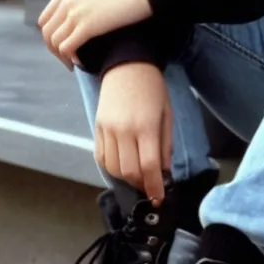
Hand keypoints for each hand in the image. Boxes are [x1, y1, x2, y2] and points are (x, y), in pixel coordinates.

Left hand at [38, 0, 151, 68]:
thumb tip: (84, 13)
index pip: (45, 19)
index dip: (51, 36)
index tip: (62, 45)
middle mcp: (68, 1)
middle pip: (47, 33)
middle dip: (54, 50)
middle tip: (68, 59)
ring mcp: (76, 13)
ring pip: (55, 42)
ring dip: (62, 57)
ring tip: (74, 63)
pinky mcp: (87, 26)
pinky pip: (67, 47)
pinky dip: (71, 57)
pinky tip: (81, 62)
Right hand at [96, 61, 172, 203]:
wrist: (127, 65)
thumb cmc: (153, 88)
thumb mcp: (167, 114)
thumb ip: (166, 144)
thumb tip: (164, 172)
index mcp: (145, 127)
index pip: (149, 166)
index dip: (154, 186)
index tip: (159, 198)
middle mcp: (123, 131)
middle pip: (129, 171)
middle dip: (141, 185)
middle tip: (150, 187)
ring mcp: (107, 130)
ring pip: (113, 168)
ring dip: (126, 179)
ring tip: (138, 178)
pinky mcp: (97, 128)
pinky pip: (101, 157)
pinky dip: (111, 168)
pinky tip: (121, 167)